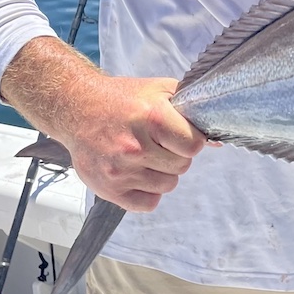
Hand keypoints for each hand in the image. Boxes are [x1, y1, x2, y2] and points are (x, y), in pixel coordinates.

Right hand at [1, 38, 207, 210]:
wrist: (76, 108)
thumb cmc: (122, 98)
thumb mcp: (158, 90)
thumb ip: (190, 109)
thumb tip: (216, 140)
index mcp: (151, 118)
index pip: (194, 145)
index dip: (191, 140)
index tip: (180, 134)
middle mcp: (135, 147)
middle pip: (182, 167)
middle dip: (175, 155)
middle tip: (157, 143)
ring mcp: (120, 171)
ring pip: (167, 185)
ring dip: (161, 173)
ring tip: (145, 155)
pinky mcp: (109, 189)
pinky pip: (148, 203)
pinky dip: (147, 192)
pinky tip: (137, 173)